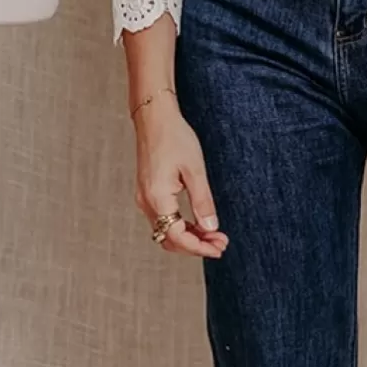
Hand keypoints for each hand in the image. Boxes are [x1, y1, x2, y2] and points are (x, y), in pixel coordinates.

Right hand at [133, 94, 229, 258]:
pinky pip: (163, 219)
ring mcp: (145, 198)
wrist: (154, 118)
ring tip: (214, 235)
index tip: (220, 247)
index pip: (178, 236)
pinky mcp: (147, 193)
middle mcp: (146, 202)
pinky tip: (199, 224)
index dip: (200, 247)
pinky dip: (181, 226)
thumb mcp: (195, 170)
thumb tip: (211, 228)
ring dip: (189, 237)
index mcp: (157, 198)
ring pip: (166, 231)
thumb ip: (203, 201)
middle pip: (169, 239)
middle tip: (221, 244)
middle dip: (196, 246)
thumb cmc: (175, 138)